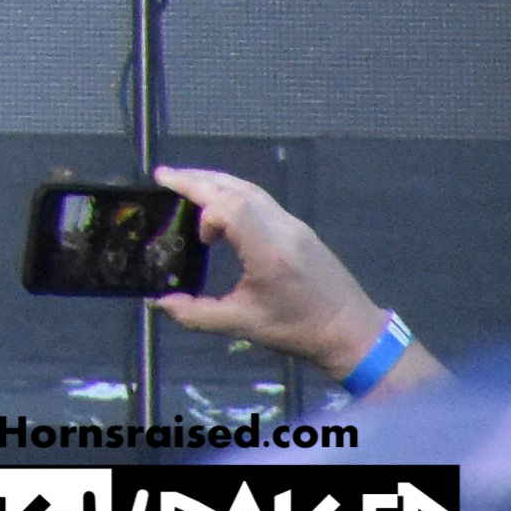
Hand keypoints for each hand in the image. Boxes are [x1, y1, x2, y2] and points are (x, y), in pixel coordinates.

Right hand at [155, 167, 430, 384]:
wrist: (353, 333)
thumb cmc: (298, 331)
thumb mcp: (243, 326)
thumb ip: (196, 314)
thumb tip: (157, 302)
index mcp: (270, 253)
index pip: (232, 207)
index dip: (206, 214)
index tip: (200, 241)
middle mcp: (283, 230)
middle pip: (236, 188)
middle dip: (197, 179)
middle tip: (162, 177)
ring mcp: (294, 226)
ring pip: (250, 188)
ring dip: (215, 181)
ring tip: (184, 182)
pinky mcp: (300, 229)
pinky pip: (261, 199)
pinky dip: (233, 192)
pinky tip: (219, 204)